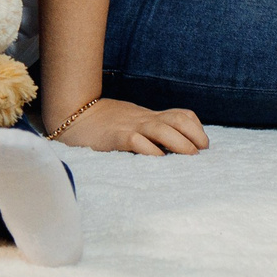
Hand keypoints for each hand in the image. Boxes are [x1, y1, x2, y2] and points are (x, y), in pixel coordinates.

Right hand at [55, 97, 209, 155]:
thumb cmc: (104, 124)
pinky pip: (138, 143)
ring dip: (181, 144)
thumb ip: (149, 130)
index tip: (204, 145)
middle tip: (202, 152)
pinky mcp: (116, 138)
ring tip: (190, 157)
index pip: (181, 115)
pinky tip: (160, 161)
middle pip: (178, 119)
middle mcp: (144, 119)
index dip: (197, 128)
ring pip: (162, 130)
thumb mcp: (132, 121)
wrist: (73, 116)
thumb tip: (171, 149)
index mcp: (149, 117)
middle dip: (196, 135)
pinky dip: (152, 152)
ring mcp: (130, 127)